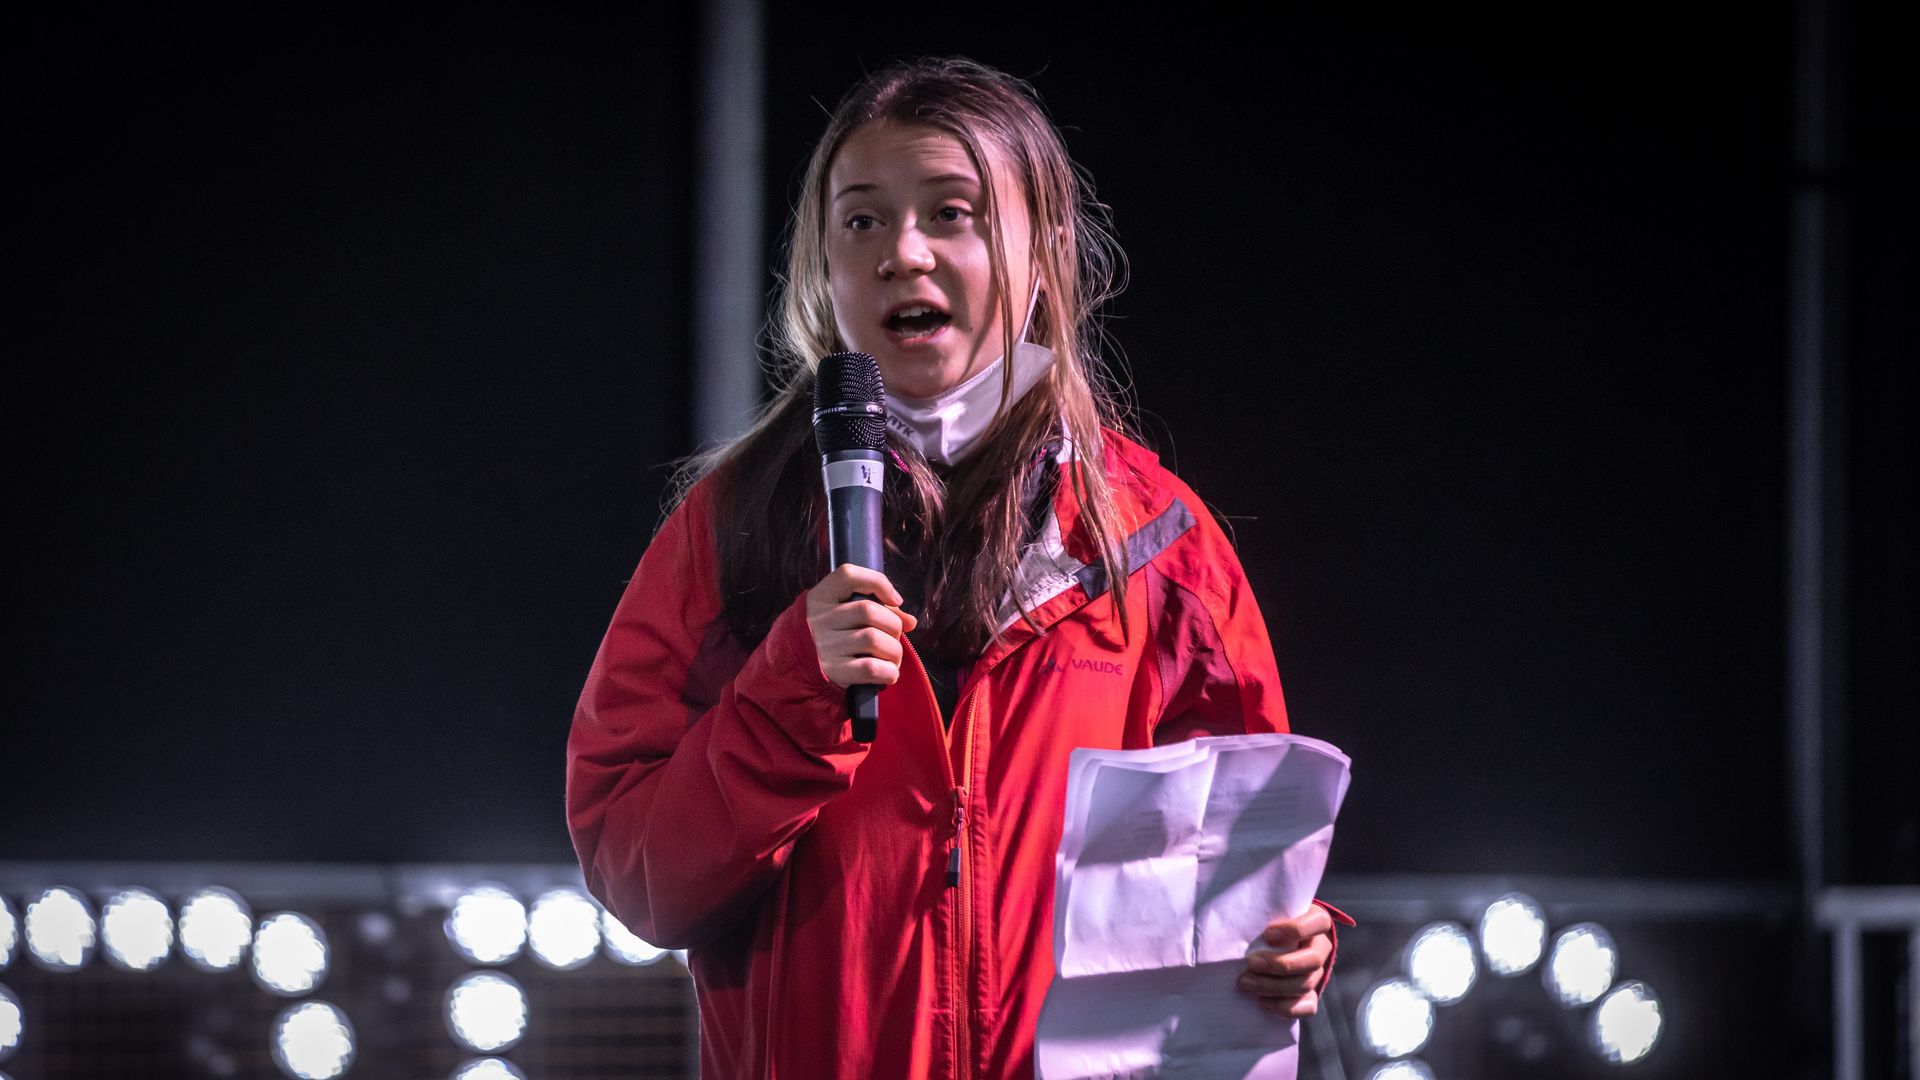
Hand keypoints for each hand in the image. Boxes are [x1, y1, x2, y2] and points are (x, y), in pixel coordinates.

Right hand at [805, 564, 918, 688]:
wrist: (797, 669)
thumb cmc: (830, 636)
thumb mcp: (842, 615)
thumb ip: (877, 610)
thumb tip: (910, 621)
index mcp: (821, 597)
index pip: (848, 576)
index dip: (878, 583)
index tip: (894, 600)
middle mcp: (820, 620)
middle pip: (869, 611)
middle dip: (894, 625)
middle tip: (894, 637)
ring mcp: (824, 647)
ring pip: (874, 639)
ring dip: (894, 651)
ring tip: (892, 657)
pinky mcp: (832, 672)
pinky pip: (871, 668)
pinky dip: (888, 672)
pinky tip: (887, 673)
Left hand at [1237, 903, 1334, 1017]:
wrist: (1266, 946)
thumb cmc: (1263, 922)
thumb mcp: (1264, 913)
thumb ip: (1258, 915)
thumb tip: (1235, 922)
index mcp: (1315, 921)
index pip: (1318, 923)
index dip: (1296, 930)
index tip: (1267, 935)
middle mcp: (1320, 947)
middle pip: (1312, 960)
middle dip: (1279, 965)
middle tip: (1251, 964)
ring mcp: (1317, 973)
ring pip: (1306, 984)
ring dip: (1274, 986)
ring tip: (1246, 983)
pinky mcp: (1310, 994)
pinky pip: (1308, 1006)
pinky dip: (1285, 1007)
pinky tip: (1262, 1002)